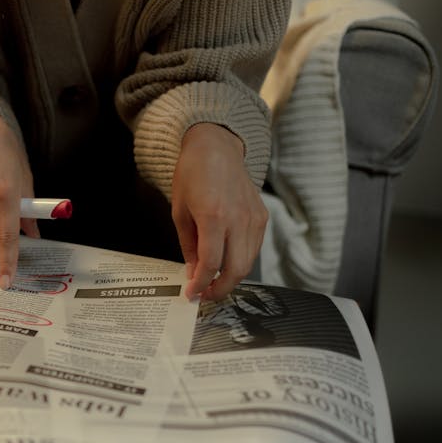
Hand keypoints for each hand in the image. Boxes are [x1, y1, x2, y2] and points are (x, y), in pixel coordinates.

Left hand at [171, 123, 267, 301]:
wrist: (216, 147)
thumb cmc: (192, 175)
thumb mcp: (179, 211)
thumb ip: (188, 245)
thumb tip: (193, 273)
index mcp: (214, 216)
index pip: (211, 264)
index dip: (200, 284)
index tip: (191, 294)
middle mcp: (238, 219)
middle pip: (235, 270)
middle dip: (219, 290)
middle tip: (204, 295)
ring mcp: (254, 218)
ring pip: (248, 263)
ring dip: (231, 279)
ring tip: (213, 283)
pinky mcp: (262, 217)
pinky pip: (253, 249)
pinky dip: (240, 262)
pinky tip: (225, 264)